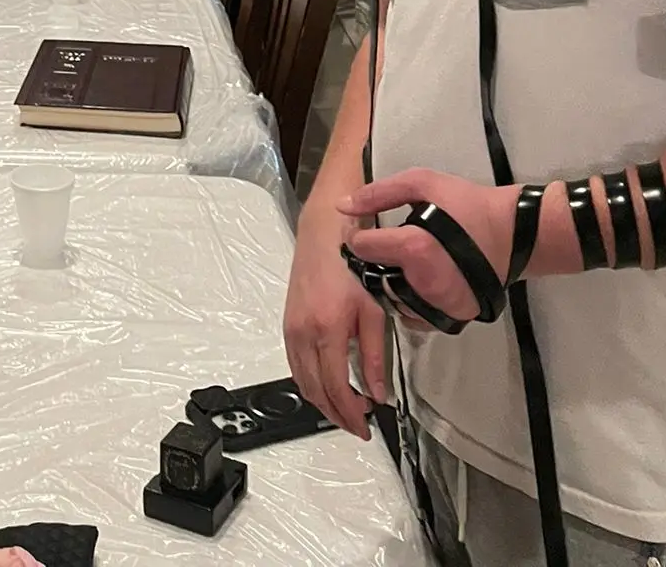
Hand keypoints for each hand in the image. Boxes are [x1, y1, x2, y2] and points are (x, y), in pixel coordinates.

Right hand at [283, 206, 386, 437]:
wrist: (325, 237)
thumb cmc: (351, 266)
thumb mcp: (373, 312)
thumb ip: (375, 356)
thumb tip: (377, 392)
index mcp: (327, 329)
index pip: (336, 387)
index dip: (350, 414)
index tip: (364, 427)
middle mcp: (303, 332)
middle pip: (315, 391)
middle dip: (336, 415)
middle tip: (356, 425)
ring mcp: (292, 330)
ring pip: (302, 382)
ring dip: (322, 403)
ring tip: (344, 411)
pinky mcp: (288, 326)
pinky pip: (295, 367)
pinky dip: (310, 385)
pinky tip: (326, 387)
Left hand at [340, 169, 519, 325]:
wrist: (513, 234)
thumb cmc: (467, 204)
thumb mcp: (423, 183)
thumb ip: (379, 193)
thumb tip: (342, 206)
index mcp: (414, 249)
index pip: (362, 248)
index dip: (355, 236)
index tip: (360, 229)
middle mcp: (423, 284)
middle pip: (376, 278)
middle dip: (373, 263)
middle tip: (382, 247)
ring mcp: (439, 306)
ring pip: (394, 300)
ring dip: (390, 284)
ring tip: (401, 262)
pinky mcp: (453, 318)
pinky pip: (416, 316)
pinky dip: (410, 302)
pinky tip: (417, 281)